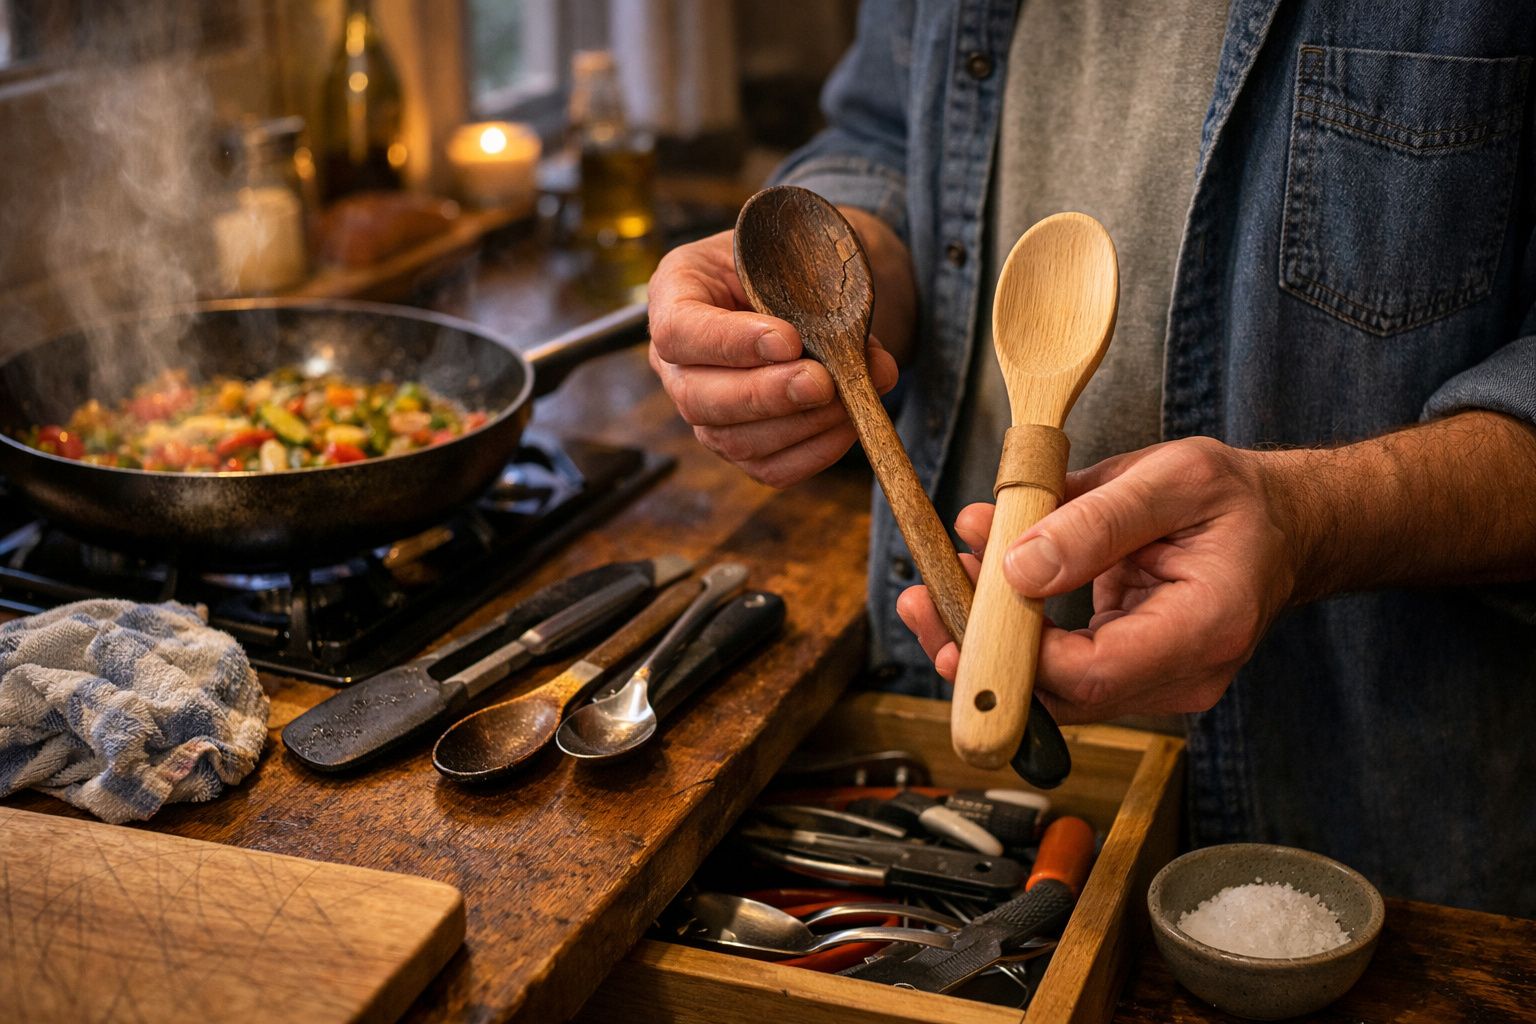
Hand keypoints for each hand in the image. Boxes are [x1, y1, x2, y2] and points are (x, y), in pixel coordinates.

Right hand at [646, 229, 896, 487]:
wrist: (807, 287)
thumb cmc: (790, 261)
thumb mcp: (790, 250)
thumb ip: (810, 291)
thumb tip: (853, 352)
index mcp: (675, 294)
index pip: (678, 331)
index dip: (730, 343)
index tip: (789, 340)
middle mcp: (677, 362)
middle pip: (699, 399)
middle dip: (767, 395)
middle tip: (822, 382)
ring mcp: (704, 411)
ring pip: (735, 441)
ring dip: (801, 424)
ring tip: (851, 397)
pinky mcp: (740, 445)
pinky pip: (770, 468)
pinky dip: (815, 451)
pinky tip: (848, 423)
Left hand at [896, 438, 1299, 723]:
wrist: (1276, 526)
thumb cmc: (1233, 499)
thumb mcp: (1172, 478)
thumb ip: (1096, 521)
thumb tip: (1017, 568)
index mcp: (1204, 628)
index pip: (1092, 672)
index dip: (1019, 649)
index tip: (968, 598)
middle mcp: (1181, 675)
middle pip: (1059, 695)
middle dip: (980, 651)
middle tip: (922, 599)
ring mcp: (1153, 683)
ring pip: (1048, 689)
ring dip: (983, 642)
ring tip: (933, 586)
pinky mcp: (1126, 672)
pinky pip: (1055, 666)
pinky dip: (1009, 631)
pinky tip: (973, 583)